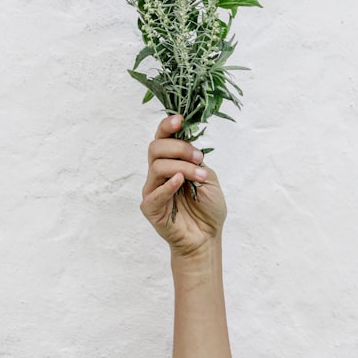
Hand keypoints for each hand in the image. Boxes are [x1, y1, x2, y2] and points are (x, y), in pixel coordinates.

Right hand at [140, 114, 226, 258]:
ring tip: (199, 176)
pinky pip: (155, 193)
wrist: (207, 237)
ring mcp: (152, 189)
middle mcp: (158, 172)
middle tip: (198, 157)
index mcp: (171, 161)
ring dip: (182, 167)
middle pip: (156, 148)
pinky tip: (180, 182)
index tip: (180, 120)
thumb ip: (195, 161)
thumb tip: (188, 145)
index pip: (162, 138)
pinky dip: (168, 185)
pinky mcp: (150, 207)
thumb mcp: (208, 177)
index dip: (168, 125)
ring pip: (158, 166)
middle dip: (179, 148)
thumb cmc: (207, 208)